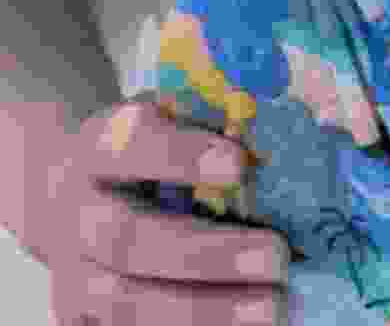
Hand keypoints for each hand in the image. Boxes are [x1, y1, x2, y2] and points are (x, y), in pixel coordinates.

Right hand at [0, 99, 282, 325]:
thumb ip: (214, 130)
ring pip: (123, 300)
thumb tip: (287, 151)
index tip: (240, 163)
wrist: (62, 192)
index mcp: (97, 148)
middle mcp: (76, 213)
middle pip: (129, 239)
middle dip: (207, 254)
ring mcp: (70, 271)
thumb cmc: (140, 154)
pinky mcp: (77, 313)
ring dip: (203, 310)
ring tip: (271, 307)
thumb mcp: (165, 122)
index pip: (132, 146)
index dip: (181, 155)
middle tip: (276, 257)